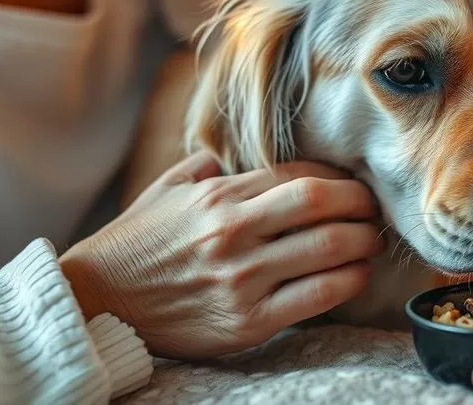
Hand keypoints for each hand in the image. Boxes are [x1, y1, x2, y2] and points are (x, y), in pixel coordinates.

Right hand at [59, 150, 382, 358]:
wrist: (98, 304)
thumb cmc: (136, 243)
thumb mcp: (167, 189)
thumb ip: (209, 165)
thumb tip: (245, 152)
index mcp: (217, 195)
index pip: (298, 174)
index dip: (336, 176)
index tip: (351, 183)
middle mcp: (233, 231)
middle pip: (322, 203)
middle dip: (361, 202)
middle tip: (374, 208)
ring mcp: (242, 278)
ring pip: (329, 248)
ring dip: (365, 241)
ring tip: (373, 241)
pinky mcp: (248, 321)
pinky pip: (317, 295)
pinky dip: (349, 281)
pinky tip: (358, 274)